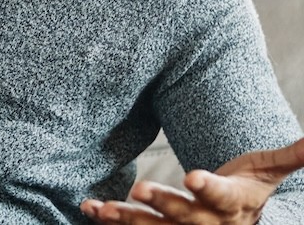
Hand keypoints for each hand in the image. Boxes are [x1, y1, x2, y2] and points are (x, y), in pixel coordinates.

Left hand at [81, 137, 303, 223]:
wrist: (237, 221)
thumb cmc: (248, 189)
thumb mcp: (267, 171)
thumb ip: (289, 156)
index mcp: (231, 205)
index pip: (222, 197)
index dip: (208, 188)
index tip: (192, 176)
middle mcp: (204, 222)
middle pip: (184, 216)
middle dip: (162, 204)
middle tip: (140, 188)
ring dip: (127, 218)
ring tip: (103, 208)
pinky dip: (109, 219)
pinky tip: (90, 208)